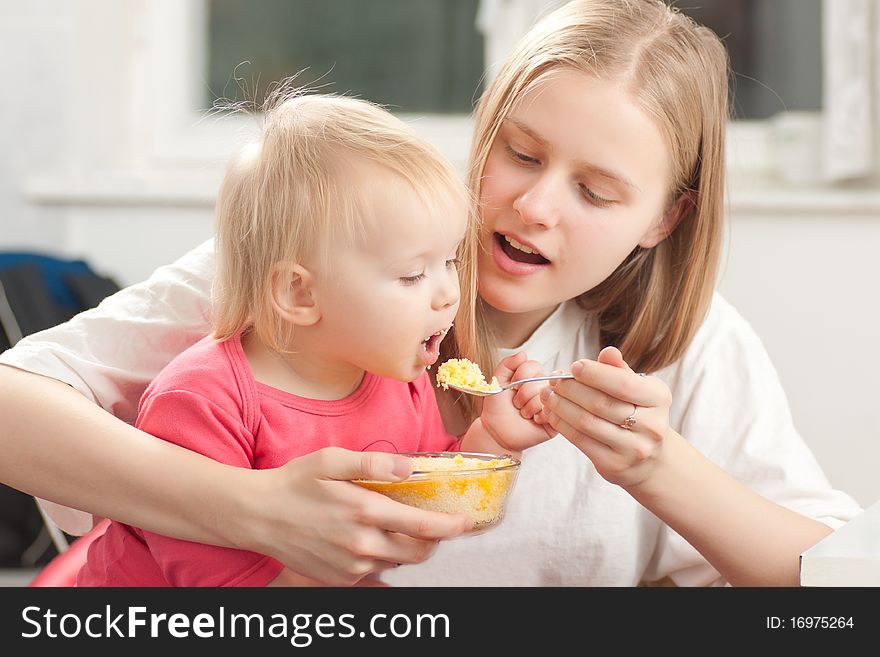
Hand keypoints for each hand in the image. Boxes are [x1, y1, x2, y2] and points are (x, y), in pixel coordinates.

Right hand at [243, 447, 472, 585]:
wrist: (256, 516)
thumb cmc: (294, 483)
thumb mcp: (332, 460)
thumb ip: (373, 464)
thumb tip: (409, 467)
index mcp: (365, 512)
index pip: (423, 527)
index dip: (450, 526)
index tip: (466, 522)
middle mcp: (362, 546)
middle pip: (417, 552)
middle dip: (431, 539)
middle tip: (433, 521)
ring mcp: (351, 567)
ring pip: (396, 563)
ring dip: (405, 547)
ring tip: (393, 524)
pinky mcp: (340, 580)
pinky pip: (373, 571)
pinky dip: (379, 556)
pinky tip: (365, 536)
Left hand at [480, 352, 555, 452]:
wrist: (496, 431)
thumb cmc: (497, 408)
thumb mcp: (497, 382)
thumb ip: (506, 365)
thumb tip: (523, 353)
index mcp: (532, 376)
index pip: (534, 365)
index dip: (520, 376)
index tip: (511, 387)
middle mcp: (544, 387)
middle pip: (539, 380)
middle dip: (522, 395)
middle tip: (516, 404)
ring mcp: (551, 402)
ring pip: (545, 396)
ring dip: (528, 407)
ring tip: (523, 413)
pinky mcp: (555, 419)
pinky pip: (552, 412)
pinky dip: (538, 417)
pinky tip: (533, 420)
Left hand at [540, 346, 672, 487]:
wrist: (650, 458)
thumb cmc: (638, 414)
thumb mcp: (637, 389)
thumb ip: (619, 370)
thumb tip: (608, 351)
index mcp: (659, 398)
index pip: (623, 383)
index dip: (595, 374)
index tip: (574, 366)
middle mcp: (651, 425)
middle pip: (601, 403)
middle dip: (571, 388)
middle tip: (553, 379)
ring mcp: (633, 448)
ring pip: (587, 422)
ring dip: (561, 405)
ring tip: (547, 394)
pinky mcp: (614, 465)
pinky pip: (580, 440)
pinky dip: (561, 424)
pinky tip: (552, 413)